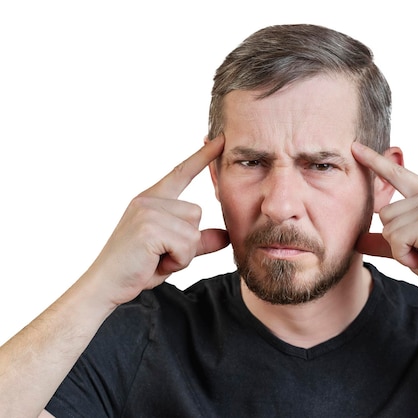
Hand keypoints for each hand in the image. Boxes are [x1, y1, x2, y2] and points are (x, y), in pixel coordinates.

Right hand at [88, 135, 229, 305]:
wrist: (104, 286)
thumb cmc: (136, 268)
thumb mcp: (173, 252)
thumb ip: (198, 242)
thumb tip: (225, 236)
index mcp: (151, 200)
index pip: (181, 172)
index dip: (203, 156)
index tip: (221, 139)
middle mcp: (148, 200)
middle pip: (196, 213)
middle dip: (186, 242)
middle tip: (159, 254)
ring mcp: (147, 212)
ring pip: (193, 231)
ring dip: (182, 253)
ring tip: (156, 258)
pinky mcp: (149, 228)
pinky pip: (186, 245)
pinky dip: (178, 261)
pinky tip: (155, 263)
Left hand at [351, 141, 417, 302]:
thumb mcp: (412, 248)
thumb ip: (386, 241)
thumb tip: (357, 241)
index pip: (398, 173)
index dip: (374, 160)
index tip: (355, 146)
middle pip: (384, 212)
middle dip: (396, 239)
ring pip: (388, 226)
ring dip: (401, 249)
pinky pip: (394, 240)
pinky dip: (404, 256)